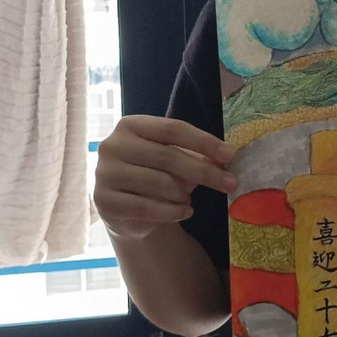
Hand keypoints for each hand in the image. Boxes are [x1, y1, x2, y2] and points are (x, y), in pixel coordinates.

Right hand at [94, 116, 236, 240]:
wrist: (127, 211)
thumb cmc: (155, 175)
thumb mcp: (174, 159)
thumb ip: (194, 156)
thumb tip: (222, 162)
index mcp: (131, 125)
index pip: (173, 129)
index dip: (203, 142)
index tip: (230, 155)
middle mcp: (113, 145)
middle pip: (169, 156)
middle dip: (205, 172)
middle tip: (231, 183)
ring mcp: (105, 173)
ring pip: (160, 183)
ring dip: (184, 193)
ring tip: (188, 198)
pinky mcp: (104, 201)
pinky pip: (149, 207)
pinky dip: (174, 211)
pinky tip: (186, 211)